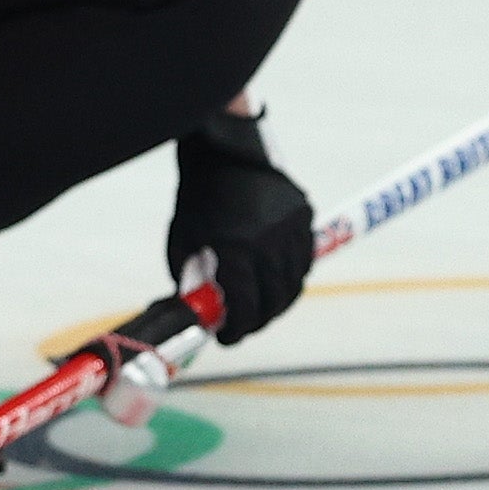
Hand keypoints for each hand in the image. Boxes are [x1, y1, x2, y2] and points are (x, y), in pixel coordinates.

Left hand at [169, 106, 318, 338]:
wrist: (226, 151)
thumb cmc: (198, 198)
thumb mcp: (183, 242)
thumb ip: (191, 280)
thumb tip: (198, 315)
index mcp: (235, 250)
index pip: (244, 307)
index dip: (236, 330)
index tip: (228, 338)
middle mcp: (269, 243)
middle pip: (274, 302)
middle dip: (258, 321)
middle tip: (245, 327)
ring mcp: (291, 229)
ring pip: (294, 283)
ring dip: (279, 301)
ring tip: (262, 307)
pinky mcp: (304, 216)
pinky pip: (304, 259)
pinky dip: (292, 275)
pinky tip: (276, 279)